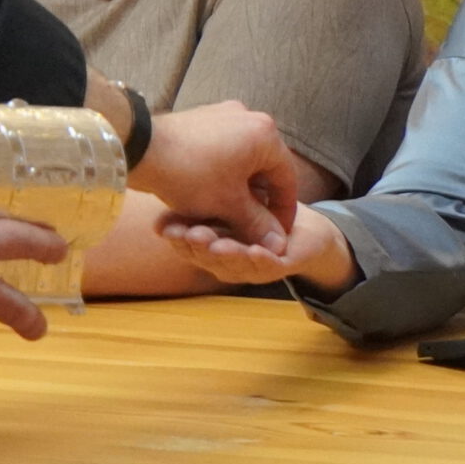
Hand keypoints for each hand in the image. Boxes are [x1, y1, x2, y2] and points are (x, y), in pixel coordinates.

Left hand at [130, 100, 299, 253]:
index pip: (287, 178)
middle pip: (265, 167)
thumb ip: (257, 224)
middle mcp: (249, 117)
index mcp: (265, 134)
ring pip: (243, 160)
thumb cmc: (190, 174)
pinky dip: (223, 173)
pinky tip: (209, 193)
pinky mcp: (203, 118)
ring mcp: (224, 114)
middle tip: (251, 227)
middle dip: (259, 200)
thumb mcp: (227, 205)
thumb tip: (278, 245)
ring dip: (240, 188)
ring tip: (228, 213)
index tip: (275, 235)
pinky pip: (224, 150)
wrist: (139, 146)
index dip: (283, 212)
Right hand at [163, 201, 357, 292]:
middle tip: (190, 233)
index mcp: (210, 246)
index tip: (161, 227)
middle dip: (197, 246)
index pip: (186, 244)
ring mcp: (251, 269)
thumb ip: (201, 198)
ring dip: (226, 254)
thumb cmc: (259, 207)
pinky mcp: (278, 268)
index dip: (174, 236)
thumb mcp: (228, 194)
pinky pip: (268, 267)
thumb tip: (163, 197)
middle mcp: (226, 263)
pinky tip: (254, 250)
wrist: (304, 228)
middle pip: (207, 257)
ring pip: (234, 265)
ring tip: (218, 244)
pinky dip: (260, 259)